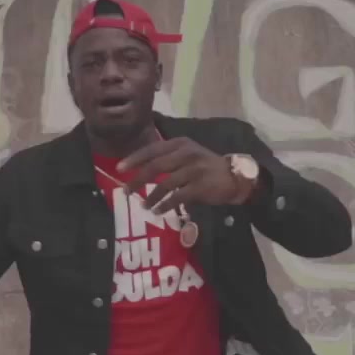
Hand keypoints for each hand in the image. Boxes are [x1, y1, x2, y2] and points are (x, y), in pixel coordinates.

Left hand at [117, 135, 237, 213]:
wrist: (235, 177)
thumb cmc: (206, 167)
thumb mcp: (188, 155)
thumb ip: (168, 159)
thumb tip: (141, 171)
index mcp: (180, 144)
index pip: (152, 149)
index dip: (134, 159)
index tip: (119, 168)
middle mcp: (186, 154)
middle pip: (155, 166)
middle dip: (137, 180)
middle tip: (126, 191)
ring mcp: (194, 170)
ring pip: (164, 184)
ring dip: (151, 196)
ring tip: (143, 206)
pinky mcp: (200, 186)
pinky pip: (176, 197)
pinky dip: (164, 205)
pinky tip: (158, 211)